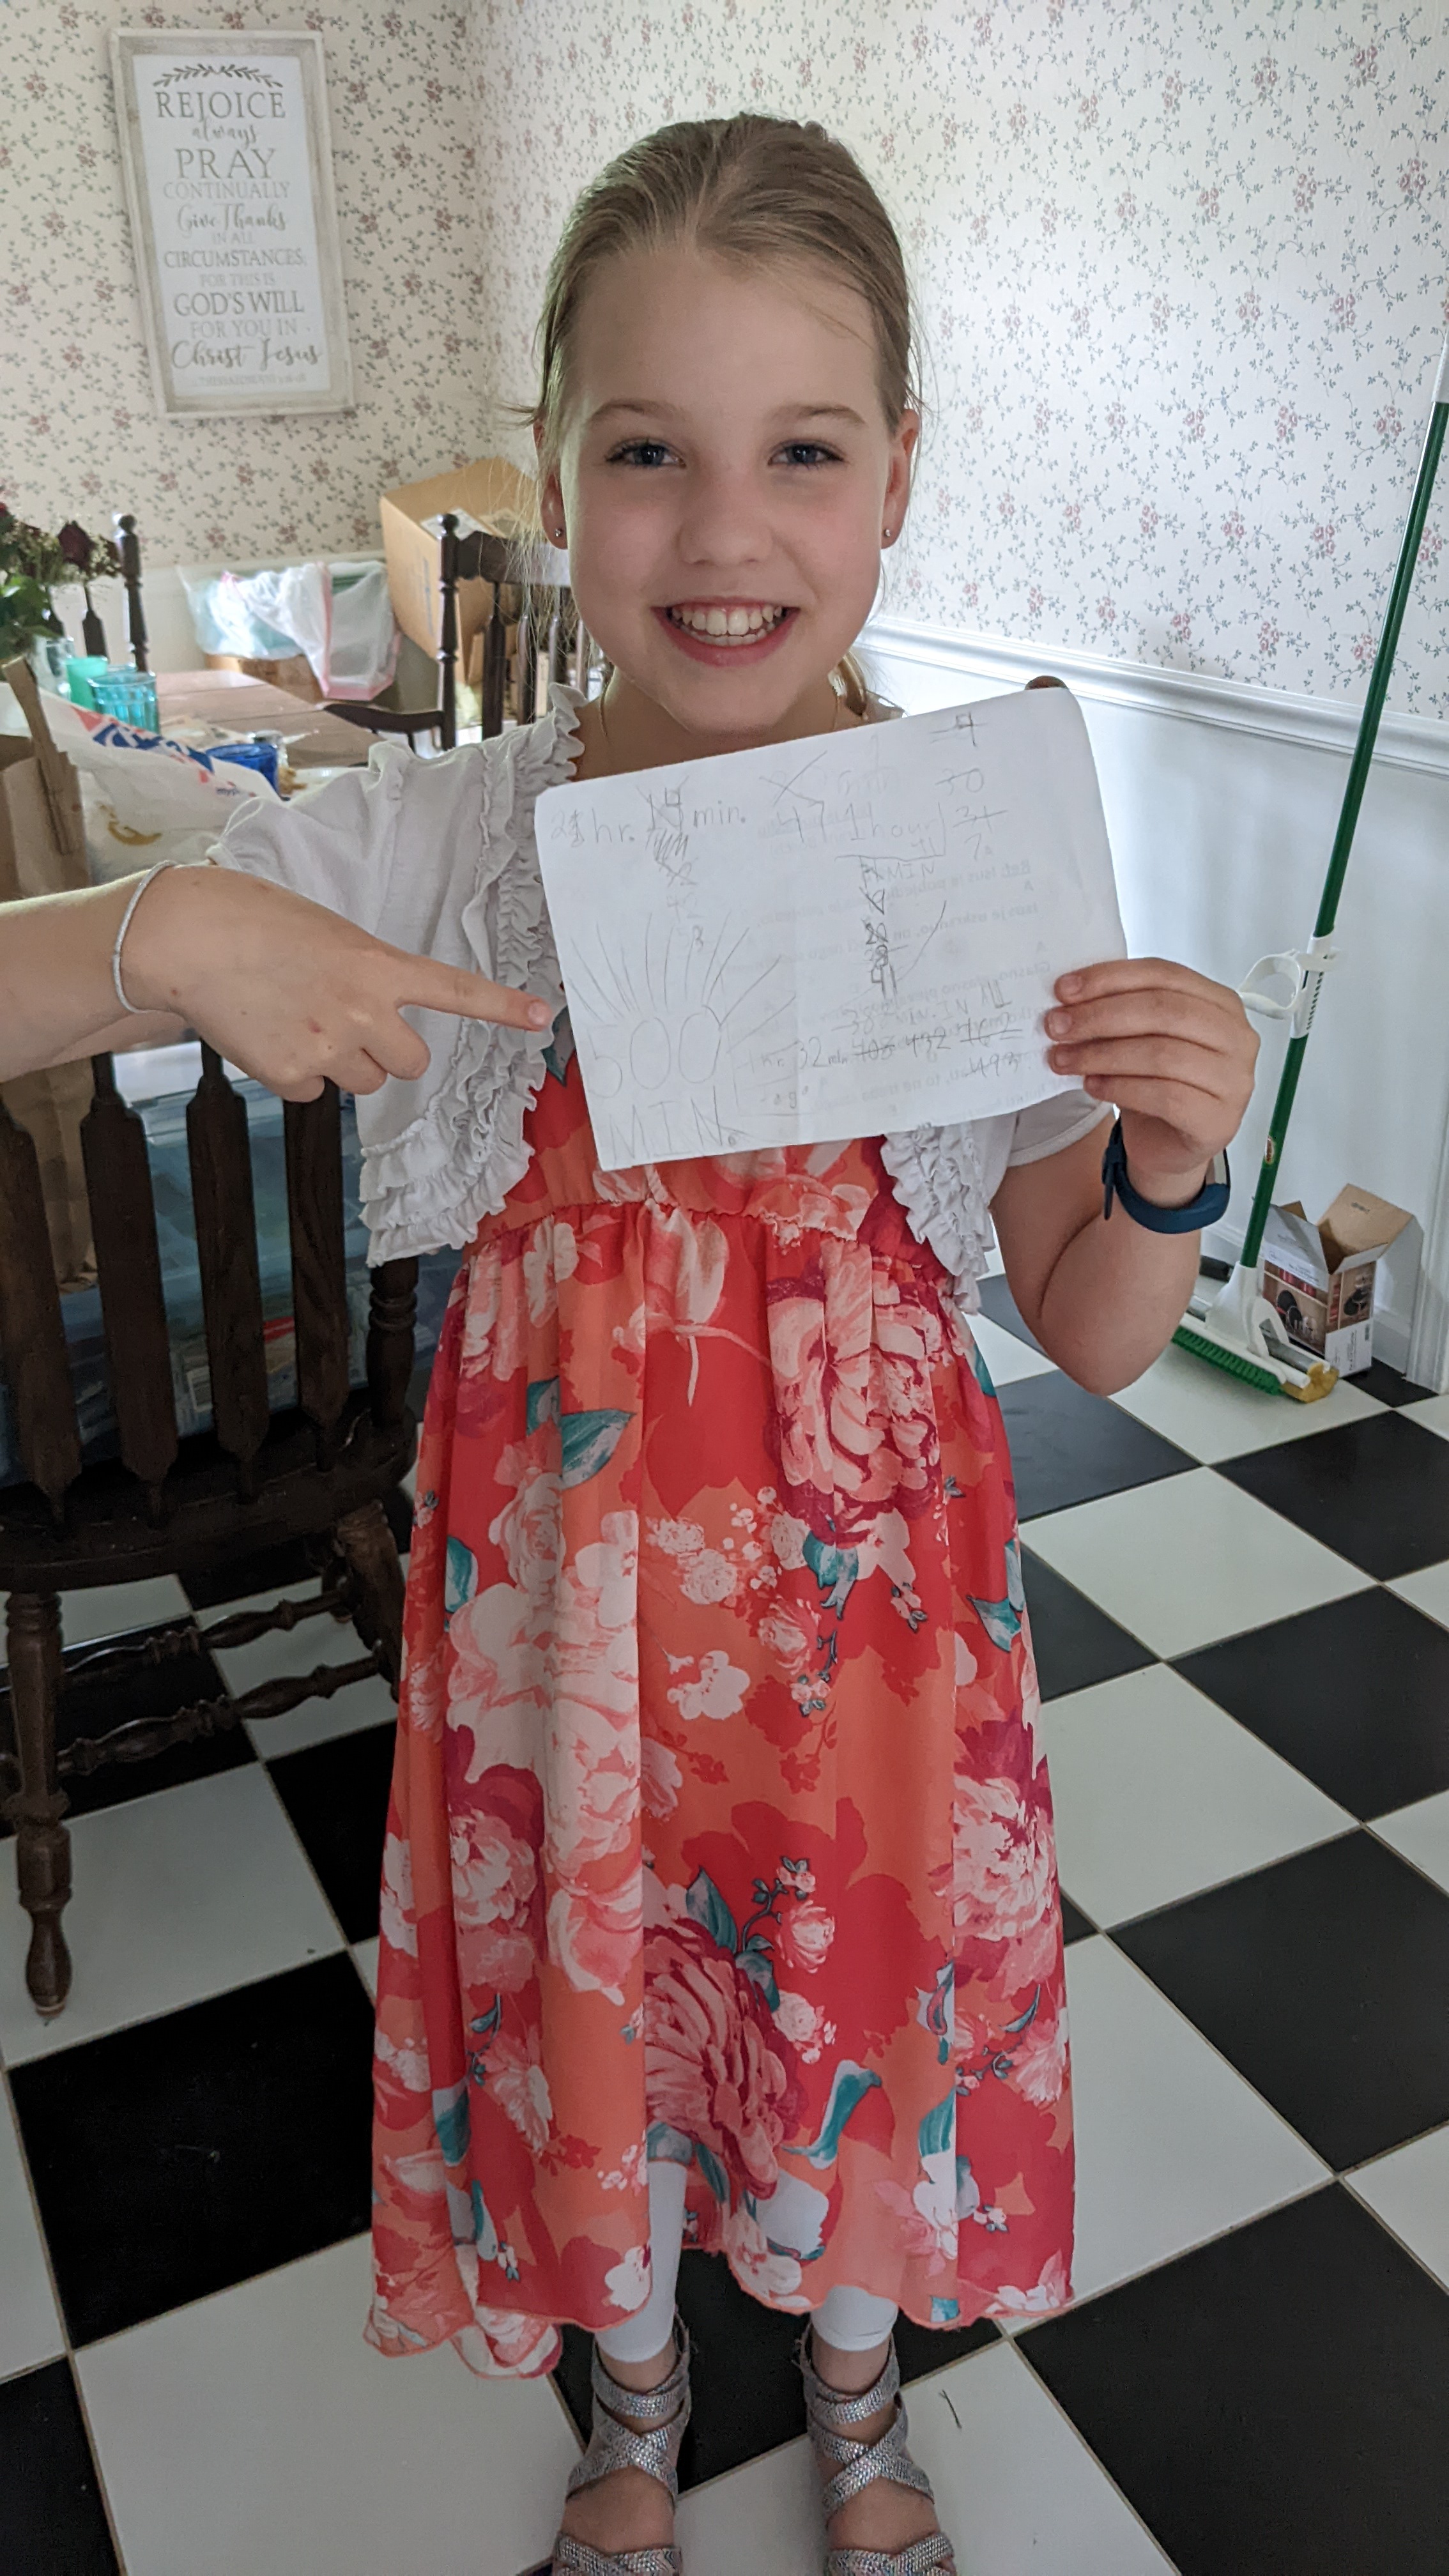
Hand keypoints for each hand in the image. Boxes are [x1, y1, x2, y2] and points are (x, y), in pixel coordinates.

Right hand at [123, 864, 551, 1101]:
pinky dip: (295, 1073)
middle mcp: (363, 1012)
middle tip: (348, 1024)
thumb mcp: (326, 934)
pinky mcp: (290, 1074)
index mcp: (376, 965)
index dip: (499, 1007)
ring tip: (297, 1019)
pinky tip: (267, 1033)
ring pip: (365, 1082)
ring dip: (344, 1064)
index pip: (454, 990)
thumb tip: (370, 1020)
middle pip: (410, 1063)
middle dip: (388, 1053)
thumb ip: (362, 976)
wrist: (187, 939)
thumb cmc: (252, 921)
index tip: (539, 1018)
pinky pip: (312, 1092)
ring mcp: (328, 1047)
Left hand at [1044, 957, 1257, 1203]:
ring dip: (1102, 1054)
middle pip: (1163, 1011)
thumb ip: (1120, 1010)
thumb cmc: (1157, 1084)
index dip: (1110, 979)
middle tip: (1058, 1026)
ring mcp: (1234, 1080)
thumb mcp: (1140, 1037)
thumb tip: (1069, 998)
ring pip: (1162, 1054)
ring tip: (1065, 1059)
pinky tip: (1092, 1085)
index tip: (1065, 990)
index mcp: (1220, 1003)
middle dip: (1101, 1016)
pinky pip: (1164, 1096)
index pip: (1164, 974)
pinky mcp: (1218, 1120)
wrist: (1167, 1145)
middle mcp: (1236, 1037)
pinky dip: (1120, 1088)